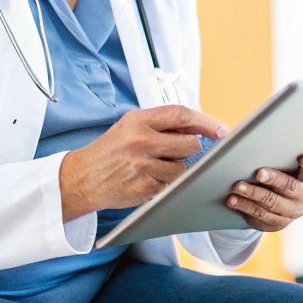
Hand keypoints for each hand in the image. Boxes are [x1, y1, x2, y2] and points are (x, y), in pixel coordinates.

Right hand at [60, 105, 227, 219]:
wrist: (81, 178)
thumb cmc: (110, 150)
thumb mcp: (129, 126)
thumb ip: (161, 123)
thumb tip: (198, 127)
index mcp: (138, 121)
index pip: (182, 115)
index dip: (206, 122)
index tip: (221, 130)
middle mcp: (140, 141)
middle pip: (190, 144)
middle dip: (189, 149)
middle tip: (173, 151)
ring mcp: (142, 166)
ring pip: (183, 169)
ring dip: (176, 169)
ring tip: (153, 166)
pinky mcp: (144, 188)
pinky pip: (171, 186)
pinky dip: (165, 184)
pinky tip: (147, 179)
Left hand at [225, 154, 302, 230]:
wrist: (278, 195)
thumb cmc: (282, 169)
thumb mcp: (286, 160)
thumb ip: (283, 153)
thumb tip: (257, 139)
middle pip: (290, 187)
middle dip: (273, 179)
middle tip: (258, 173)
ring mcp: (293, 212)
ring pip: (271, 202)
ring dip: (253, 194)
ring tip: (237, 186)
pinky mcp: (278, 223)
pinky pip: (260, 215)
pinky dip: (244, 206)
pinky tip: (232, 200)